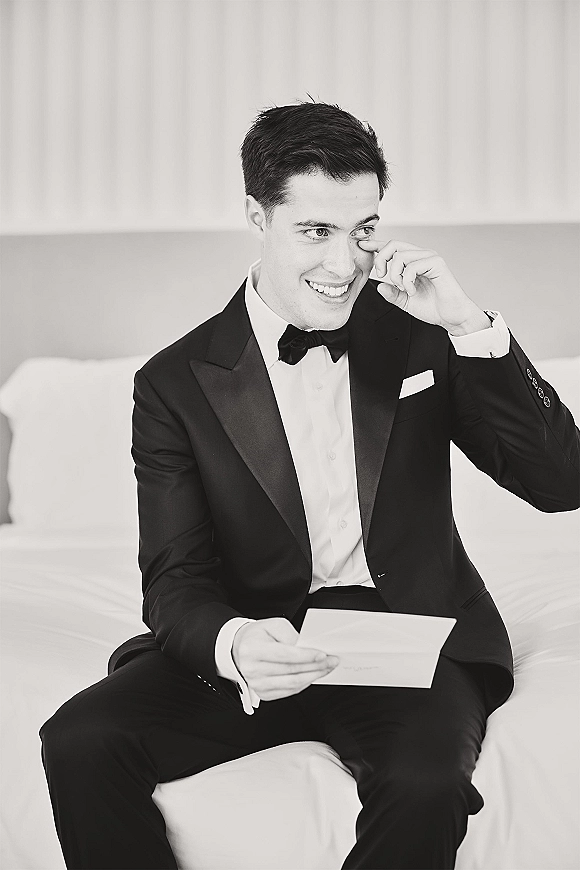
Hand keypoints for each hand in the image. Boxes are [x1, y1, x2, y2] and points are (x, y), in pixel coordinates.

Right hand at [232, 617, 338, 700]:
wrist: (240, 649)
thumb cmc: (257, 636)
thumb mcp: (272, 625)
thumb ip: (290, 635)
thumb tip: (308, 648)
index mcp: (252, 650)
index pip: (285, 654)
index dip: (306, 656)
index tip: (323, 654)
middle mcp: (252, 669)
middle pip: (291, 671)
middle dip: (316, 666)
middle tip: (332, 660)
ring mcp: (257, 684)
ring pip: (293, 684)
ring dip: (314, 676)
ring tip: (327, 668)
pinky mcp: (264, 694)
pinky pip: (290, 691)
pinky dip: (305, 683)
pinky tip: (313, 675)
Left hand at [358, 239, 490, 335]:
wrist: (451, 317)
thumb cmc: (434, 308)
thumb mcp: (405, 301)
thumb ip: (392, 293)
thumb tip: (379, 286)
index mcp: (414, 262)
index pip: (393, 248)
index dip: (376, 245)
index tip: (362, 246)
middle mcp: (422, 256)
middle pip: (394, 244)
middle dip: (381, 259)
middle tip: (380, 275)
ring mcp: (430, 258)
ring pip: (401, 256)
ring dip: (396, 275)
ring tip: (404, 289)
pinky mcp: (437, 264)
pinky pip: (413, 266)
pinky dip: (407, 281)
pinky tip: (412, 291)